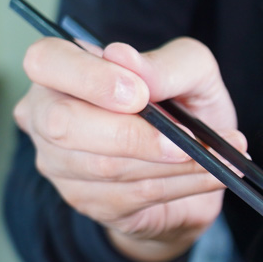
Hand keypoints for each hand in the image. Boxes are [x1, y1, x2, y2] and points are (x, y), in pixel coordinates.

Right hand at [15, 36, 245, 261]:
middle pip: (64, 124)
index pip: (44, 62)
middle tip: (186, 137)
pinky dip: (183, 184)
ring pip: (107, 167)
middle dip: (133, 134)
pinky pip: (134, 195)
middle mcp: (47, 116)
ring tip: (218, 155)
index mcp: (63, 70)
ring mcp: (61, 165)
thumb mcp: (193, 70)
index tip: (140, 93)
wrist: (198, 161)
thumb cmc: (184, 103)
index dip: (90, 78)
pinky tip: (213, 174)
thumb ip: (165, 63)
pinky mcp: (89, 203)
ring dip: (173, 163)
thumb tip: (124, 58)